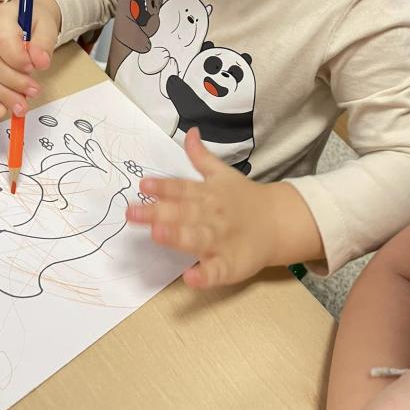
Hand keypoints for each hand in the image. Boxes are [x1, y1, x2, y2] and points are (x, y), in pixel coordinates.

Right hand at [0, 0, 60, 118]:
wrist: (25, 16)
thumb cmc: (34, 20)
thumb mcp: (46, 25)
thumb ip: (44, 43)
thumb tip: (41, 63)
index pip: (1, 40)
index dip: (16, 58)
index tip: (33, 69)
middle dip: (12, 81)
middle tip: (33, 92)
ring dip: (3, 94)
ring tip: (21, 107)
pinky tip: (1, 110)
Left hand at [126, 129, 278, 287]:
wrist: (277, 223)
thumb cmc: (241, 199)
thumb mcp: (222, 174)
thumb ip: (201, 156)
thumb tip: (190, 132)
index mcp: (206, 194)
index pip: (181, 188)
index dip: (163, 186)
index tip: (143, 184)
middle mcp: (210, 216)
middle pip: (182, 212)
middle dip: (157, 212)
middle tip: (132, 212)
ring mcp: (220, 240)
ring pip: (197, 239)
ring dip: (177, 236)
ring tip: (157, 233)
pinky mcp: (230, 264)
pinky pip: (216, 271)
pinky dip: (204, 275)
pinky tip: (190, 277)